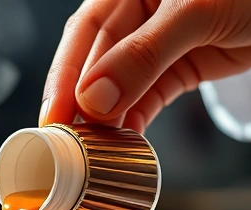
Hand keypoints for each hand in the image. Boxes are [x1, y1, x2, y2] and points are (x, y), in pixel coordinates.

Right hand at [40, 0, 250, 132]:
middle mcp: (134, 15)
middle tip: (69, 149)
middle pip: (95, 65)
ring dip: (105, 121)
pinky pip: (147, 99)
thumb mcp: (197, 13)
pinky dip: (134, 123)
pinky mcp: (179, 67)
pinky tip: (122, 145)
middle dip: (81, 108)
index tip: (54, 120)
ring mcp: (156, 44)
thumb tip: (93, 98)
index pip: (84, 35)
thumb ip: (144, 55)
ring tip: (93, 155)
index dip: (64, 78)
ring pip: (118, 87)